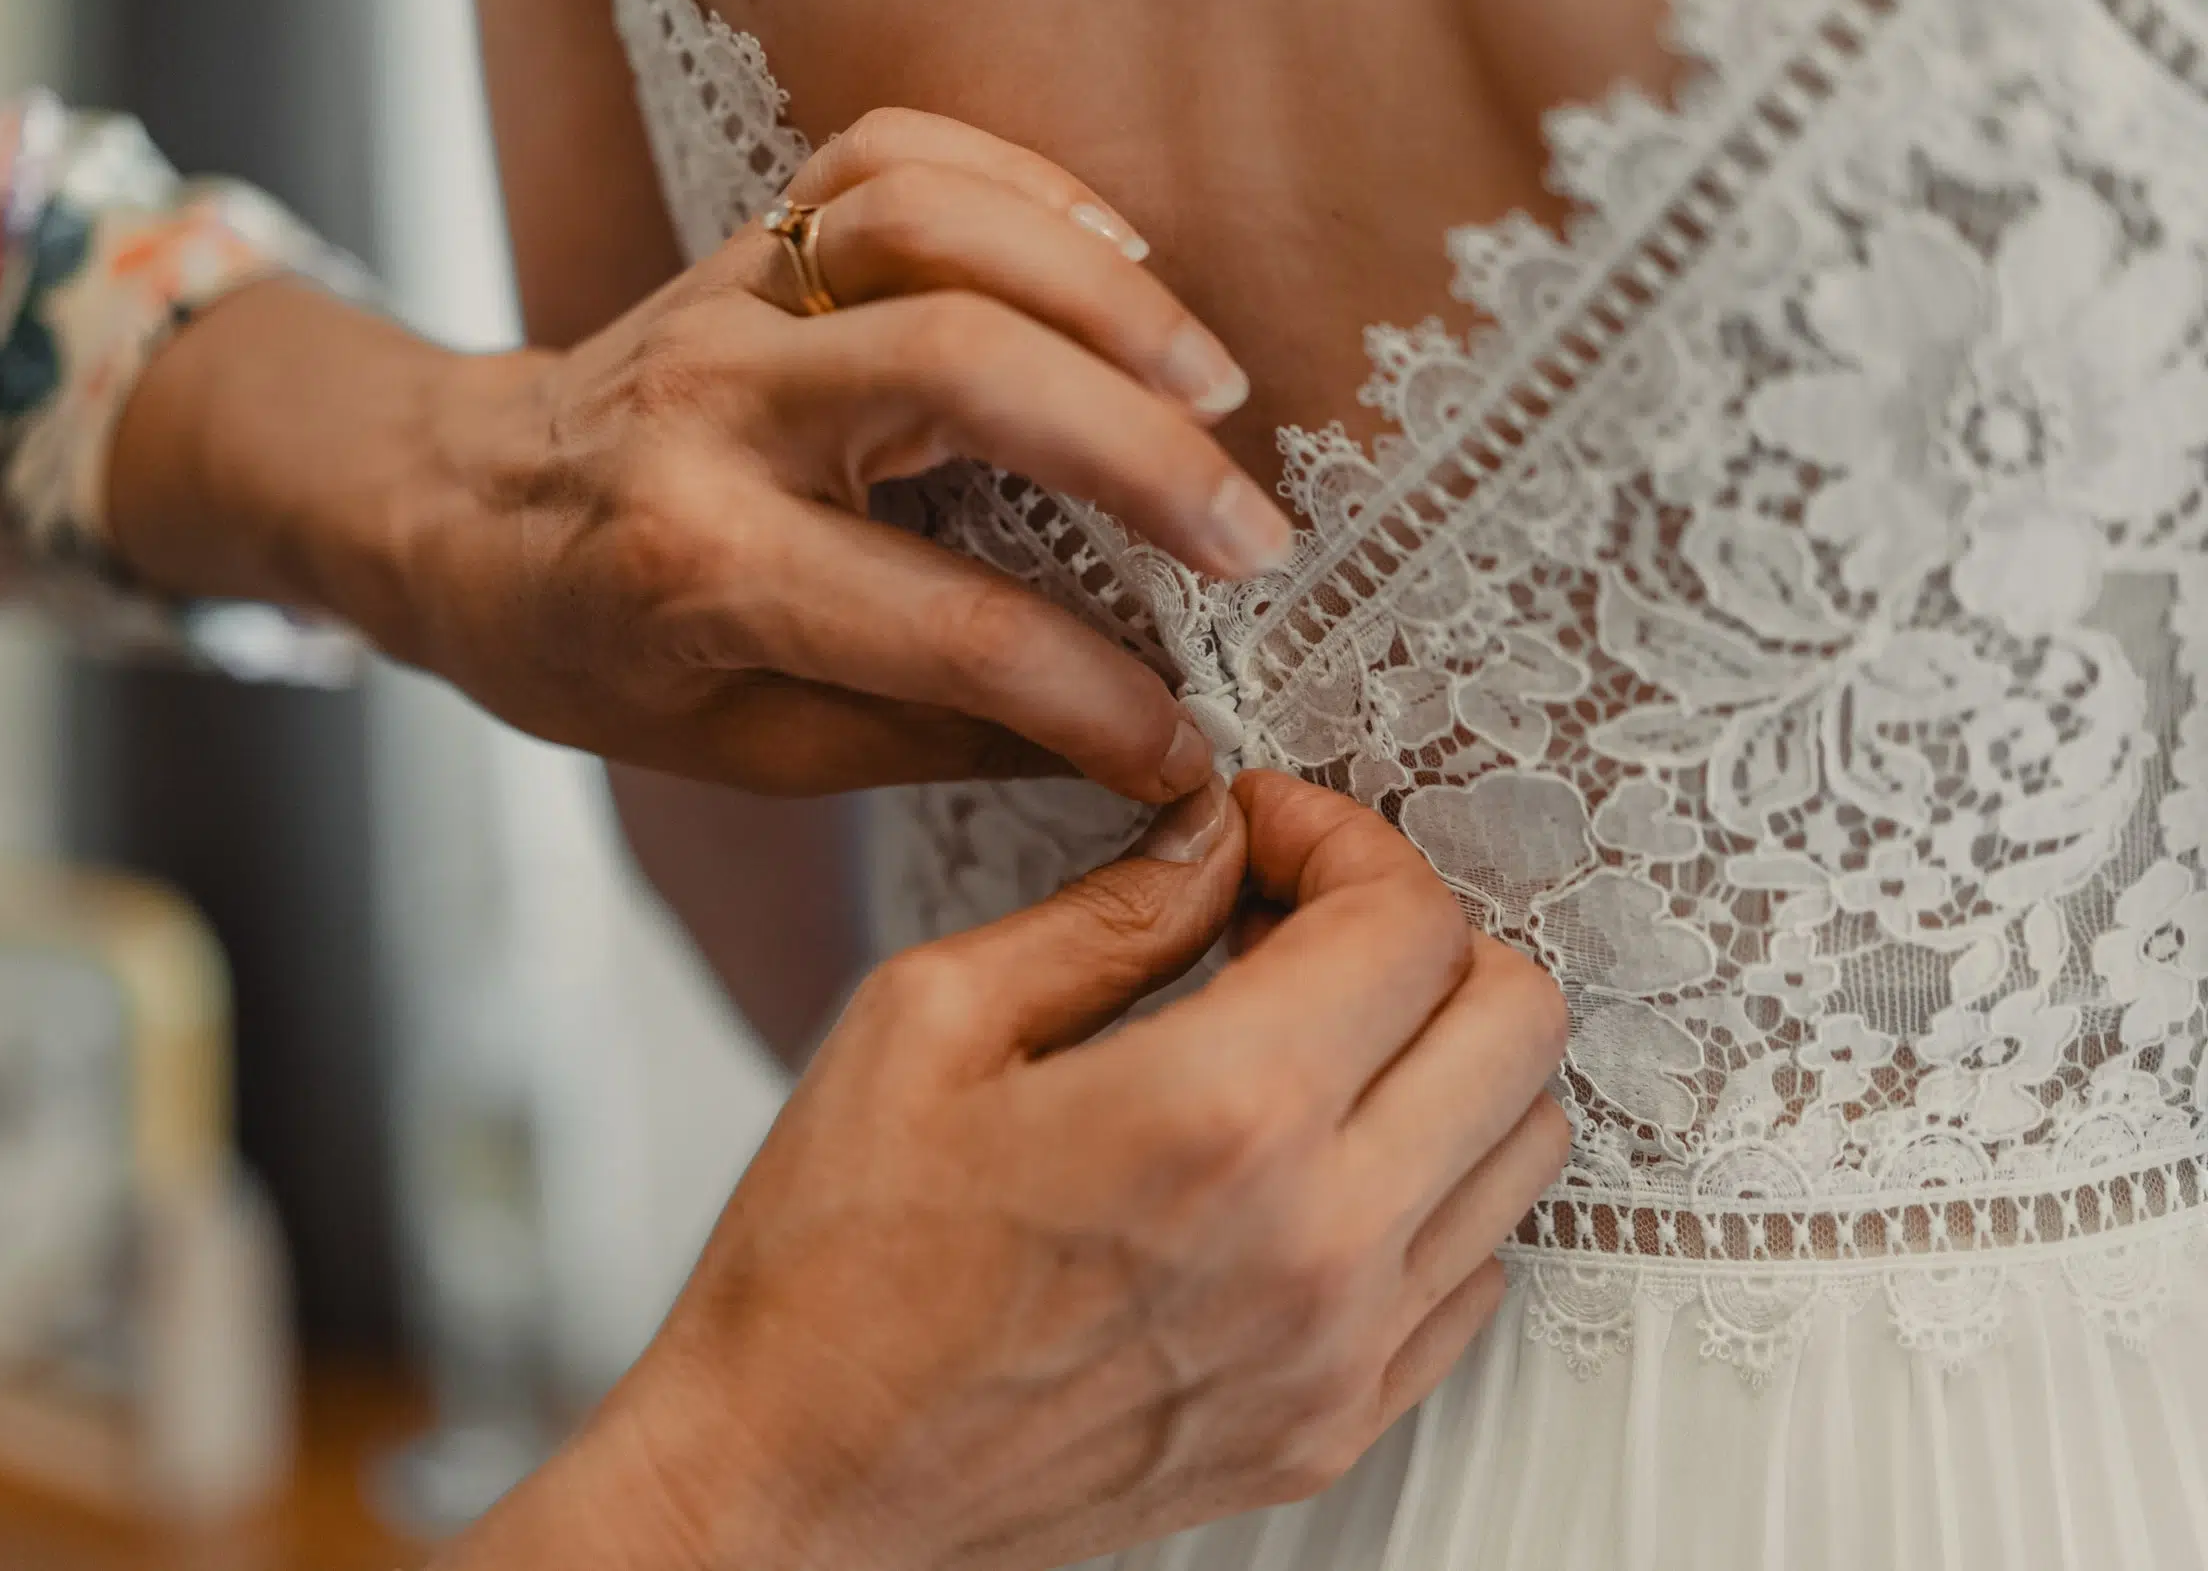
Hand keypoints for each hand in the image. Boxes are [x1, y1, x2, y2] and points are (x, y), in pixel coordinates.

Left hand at [112, 109, 1289, 801]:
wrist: (455, 509)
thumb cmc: (589, 650)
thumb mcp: (738, 743)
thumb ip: (927, 736)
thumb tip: (1121, 747)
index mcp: (700, 567)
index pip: (947, 627)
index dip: (1093, 699)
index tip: (1186, 746)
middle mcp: (716, 410)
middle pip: (960, 374)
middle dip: (1138, 456)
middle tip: (1252, 540)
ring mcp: (734, 297)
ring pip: (928, 227)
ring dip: (1098, 294)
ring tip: (1209, 385)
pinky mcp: (754, 233)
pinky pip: (892, 155)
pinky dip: (1022, 186)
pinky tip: (1115, 262)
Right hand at [444, 772, 1569, 1570]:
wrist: (801, 1487)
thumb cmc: (832, 1274)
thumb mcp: (928, 1021)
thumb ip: (1103, 917)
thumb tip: (1206, 851)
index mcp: (1214, 1118)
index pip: (1408, 923)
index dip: (1342, 840)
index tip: (1266, 837)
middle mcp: (1316, 1245)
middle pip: (1517, 1024)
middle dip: (1421, 933)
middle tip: (1301, 922)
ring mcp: (1339, 1354)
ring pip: (1523, 1148)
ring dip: (1441, 1058)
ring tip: (1310, 1040)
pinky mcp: (1330, 1426)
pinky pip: (1473, 1275)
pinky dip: (1430, 1188)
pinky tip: (1312, 1163)